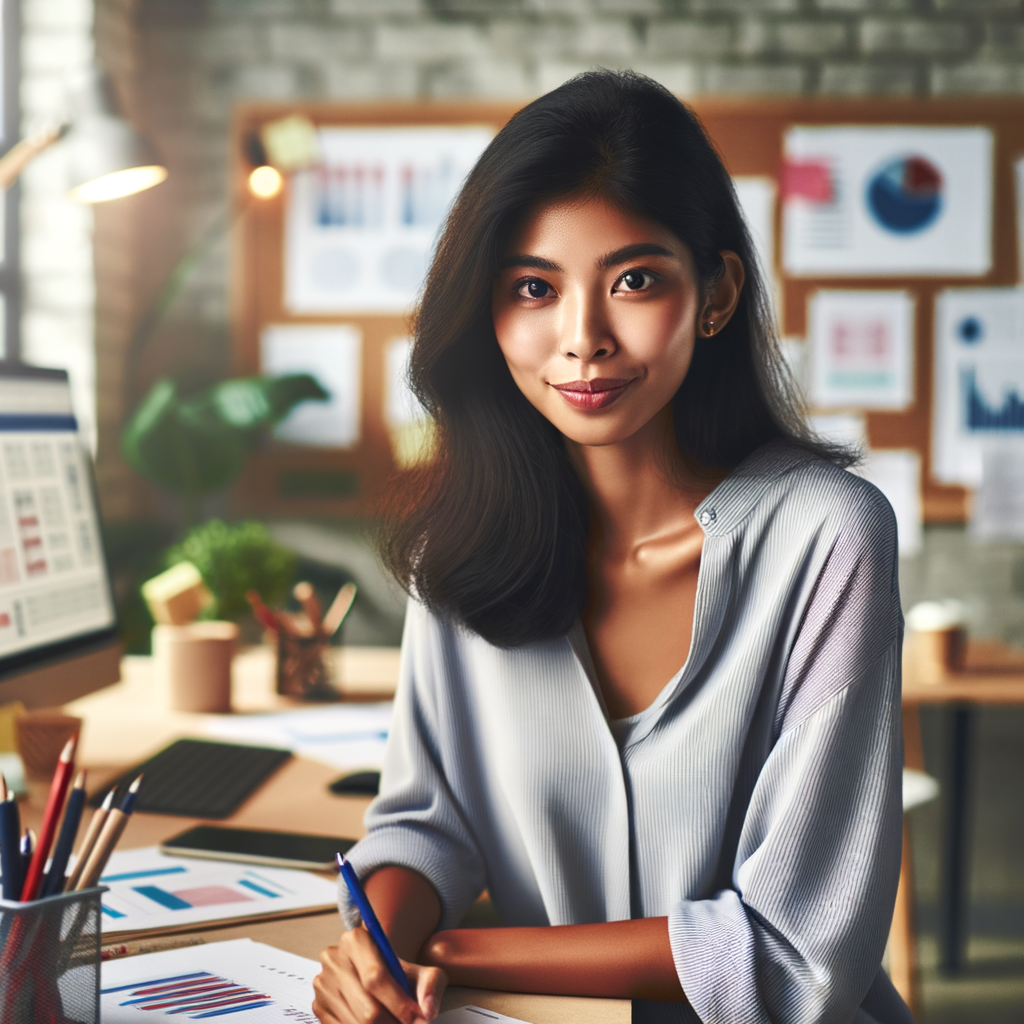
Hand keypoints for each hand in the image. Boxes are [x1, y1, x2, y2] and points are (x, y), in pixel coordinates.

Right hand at [313, 927, 446, 1023]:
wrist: (376, 975)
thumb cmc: (398, 973)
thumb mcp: (421, 971)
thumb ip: (431, 984)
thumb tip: (427, 1011)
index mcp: (356, 940)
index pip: (376, 978)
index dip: (399, 1004)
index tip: (417, 1019)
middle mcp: (334, 959)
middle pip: (367, 1008)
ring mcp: (323, 984)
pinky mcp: (318, 1006)